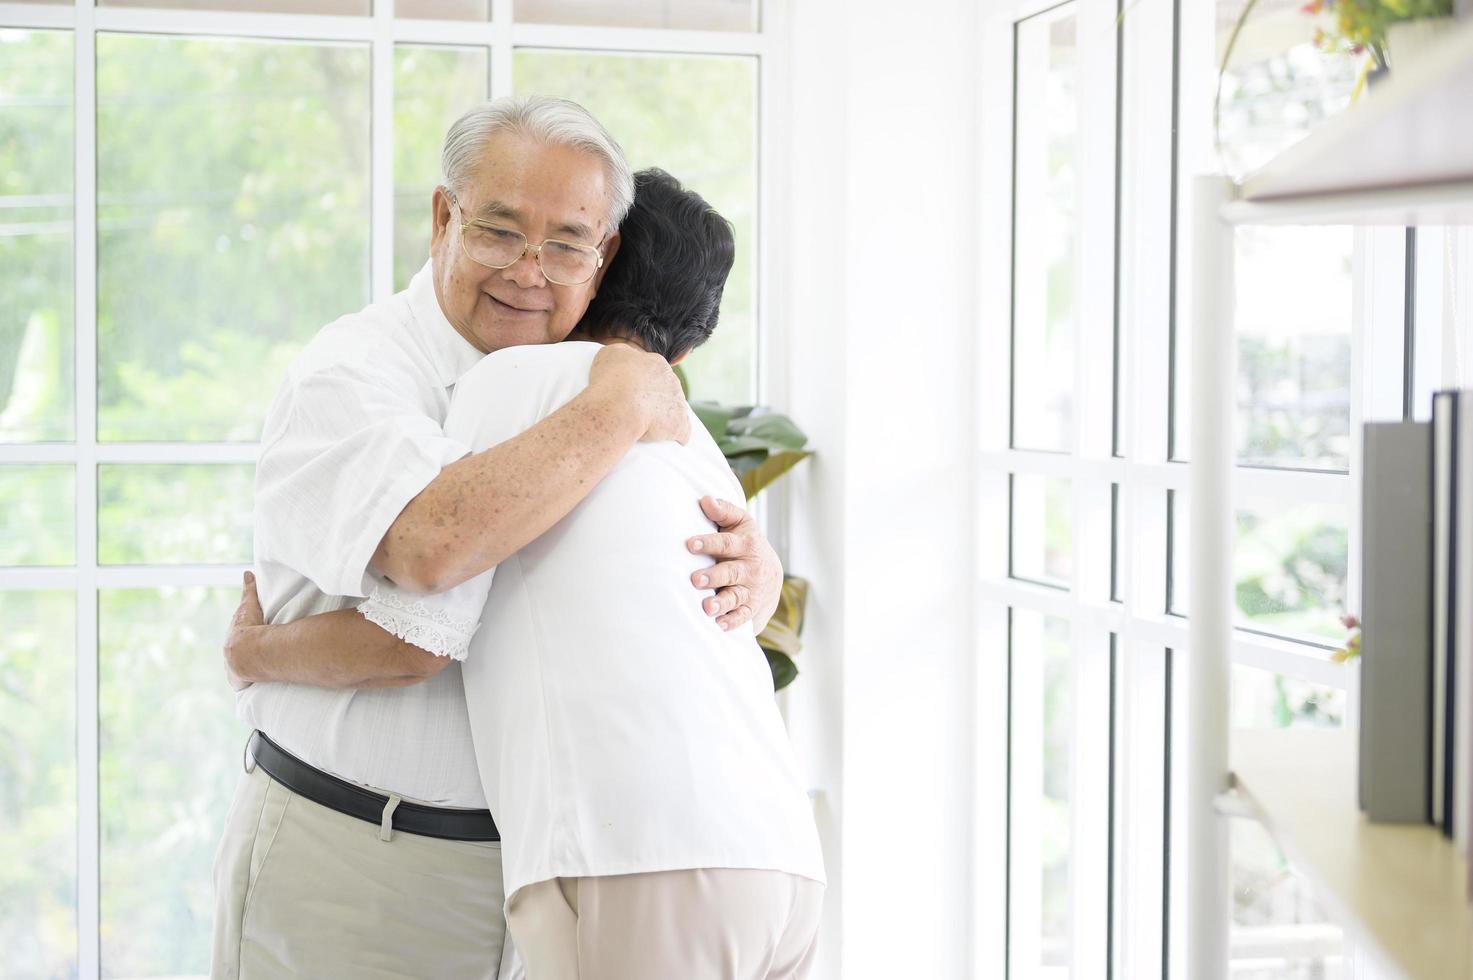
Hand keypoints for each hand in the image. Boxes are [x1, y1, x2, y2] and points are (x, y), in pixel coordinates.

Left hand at [224, 570, 263, 691]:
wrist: (246, 651)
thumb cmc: (248, 627)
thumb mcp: (249, 605)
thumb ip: (249, 589)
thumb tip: (247, 572)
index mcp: (231, 639)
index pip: (235, 639)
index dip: (242, 639)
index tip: (248, 640)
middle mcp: (229, 656)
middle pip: (235, 656)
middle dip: (242, 657)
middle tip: (254, 656)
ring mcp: (233, 671)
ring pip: (238, 672)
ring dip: (245, 672)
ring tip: (256, 673)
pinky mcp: (240, 683)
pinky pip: (244, 685)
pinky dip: (248, 684)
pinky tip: (255, 686)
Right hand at [588, 342, 688, 444]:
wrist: (619, 405)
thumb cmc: (610, 379)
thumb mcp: (610, 354)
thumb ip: (623, 355)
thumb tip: (627, 359)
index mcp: (657, 364)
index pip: (653, 371)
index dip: (641, 382)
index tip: (629, 391)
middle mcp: (672, 381)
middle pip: (666, 389)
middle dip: (655, 398)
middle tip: (636, 409)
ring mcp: (678, 403)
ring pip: (676, 409)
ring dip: (665, 417)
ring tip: (648, 427)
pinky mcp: (679, 425)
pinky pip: (683, 432)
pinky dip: (677, 436)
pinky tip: (668, 441)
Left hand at [687, 496, 782, 631]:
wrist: (770, 572)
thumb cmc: (745, 542)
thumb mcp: (739, 523)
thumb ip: (723, 511)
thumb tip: (705, 500)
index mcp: (745, 544)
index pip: (726, 543)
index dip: (708, 543)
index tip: (690, 544)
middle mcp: (750, 568)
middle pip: (730, 572)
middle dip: (713, 576)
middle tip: (695, 579)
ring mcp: (751, 590)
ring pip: (736, 597)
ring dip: (721, 603)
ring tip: (707, 607)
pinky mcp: (750, 609)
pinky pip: (742, 617)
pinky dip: (732, 623)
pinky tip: (719, 625)